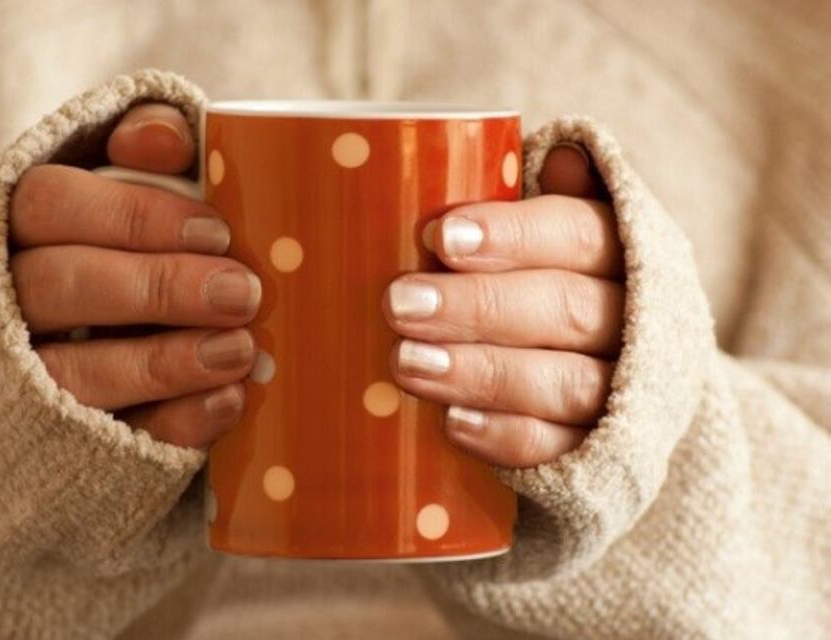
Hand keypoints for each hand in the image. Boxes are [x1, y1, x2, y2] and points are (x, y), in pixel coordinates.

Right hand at [9, 103, 260, 448]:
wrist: (51, 375)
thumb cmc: (114, 258)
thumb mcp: (125, 193)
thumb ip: (145, 150)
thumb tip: (167, 138)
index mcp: (15, 229)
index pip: (50, 204)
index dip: (134, 216)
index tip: (217, 232)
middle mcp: (3, 303)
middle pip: (58, 284)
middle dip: (159, 288)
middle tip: (244, 293)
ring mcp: (21, 381)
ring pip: (70, 373)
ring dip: (162, 363)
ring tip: (240, 352)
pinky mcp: (55, 445)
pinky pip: (104, 442)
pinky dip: (170, 424)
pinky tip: (226, 403)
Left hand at [384, 143, 624, 467]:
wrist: (625, 388)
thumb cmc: (557, 288)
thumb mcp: (558, 240)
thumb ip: (546, 203)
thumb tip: (565, 156)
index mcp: (623, 253)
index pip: (580, 234)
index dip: (514, 235)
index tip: (441, 235)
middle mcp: (636, 323)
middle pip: (568, 310)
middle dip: (479, 307)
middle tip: (400, 303)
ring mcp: (626, 395)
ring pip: (563, 384)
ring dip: (483, 373)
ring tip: (409, 364)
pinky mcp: (602, 456)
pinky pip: (559, 450)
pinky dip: (506, 437)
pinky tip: (454, 425)